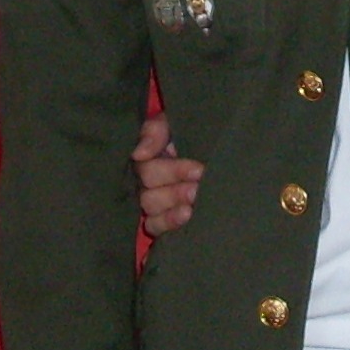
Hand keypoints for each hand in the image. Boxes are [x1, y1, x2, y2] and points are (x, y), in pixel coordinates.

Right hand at [133, 113, 203, 236]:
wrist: (210, 150)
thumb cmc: (187, 134)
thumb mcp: (172, 123)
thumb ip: (155, 130)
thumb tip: (139, 153)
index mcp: (146, 157)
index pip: (147, 168)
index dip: (173, 171)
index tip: (197, 170)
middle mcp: (143, 180)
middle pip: (149, 192)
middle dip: (175, 191)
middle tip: (198, 188)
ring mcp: (150, 201)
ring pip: (151, 209)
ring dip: (173, 207)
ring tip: (194, 202)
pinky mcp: (158, 219)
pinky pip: (153, 226)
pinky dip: (168, 222)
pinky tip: (187, 215)